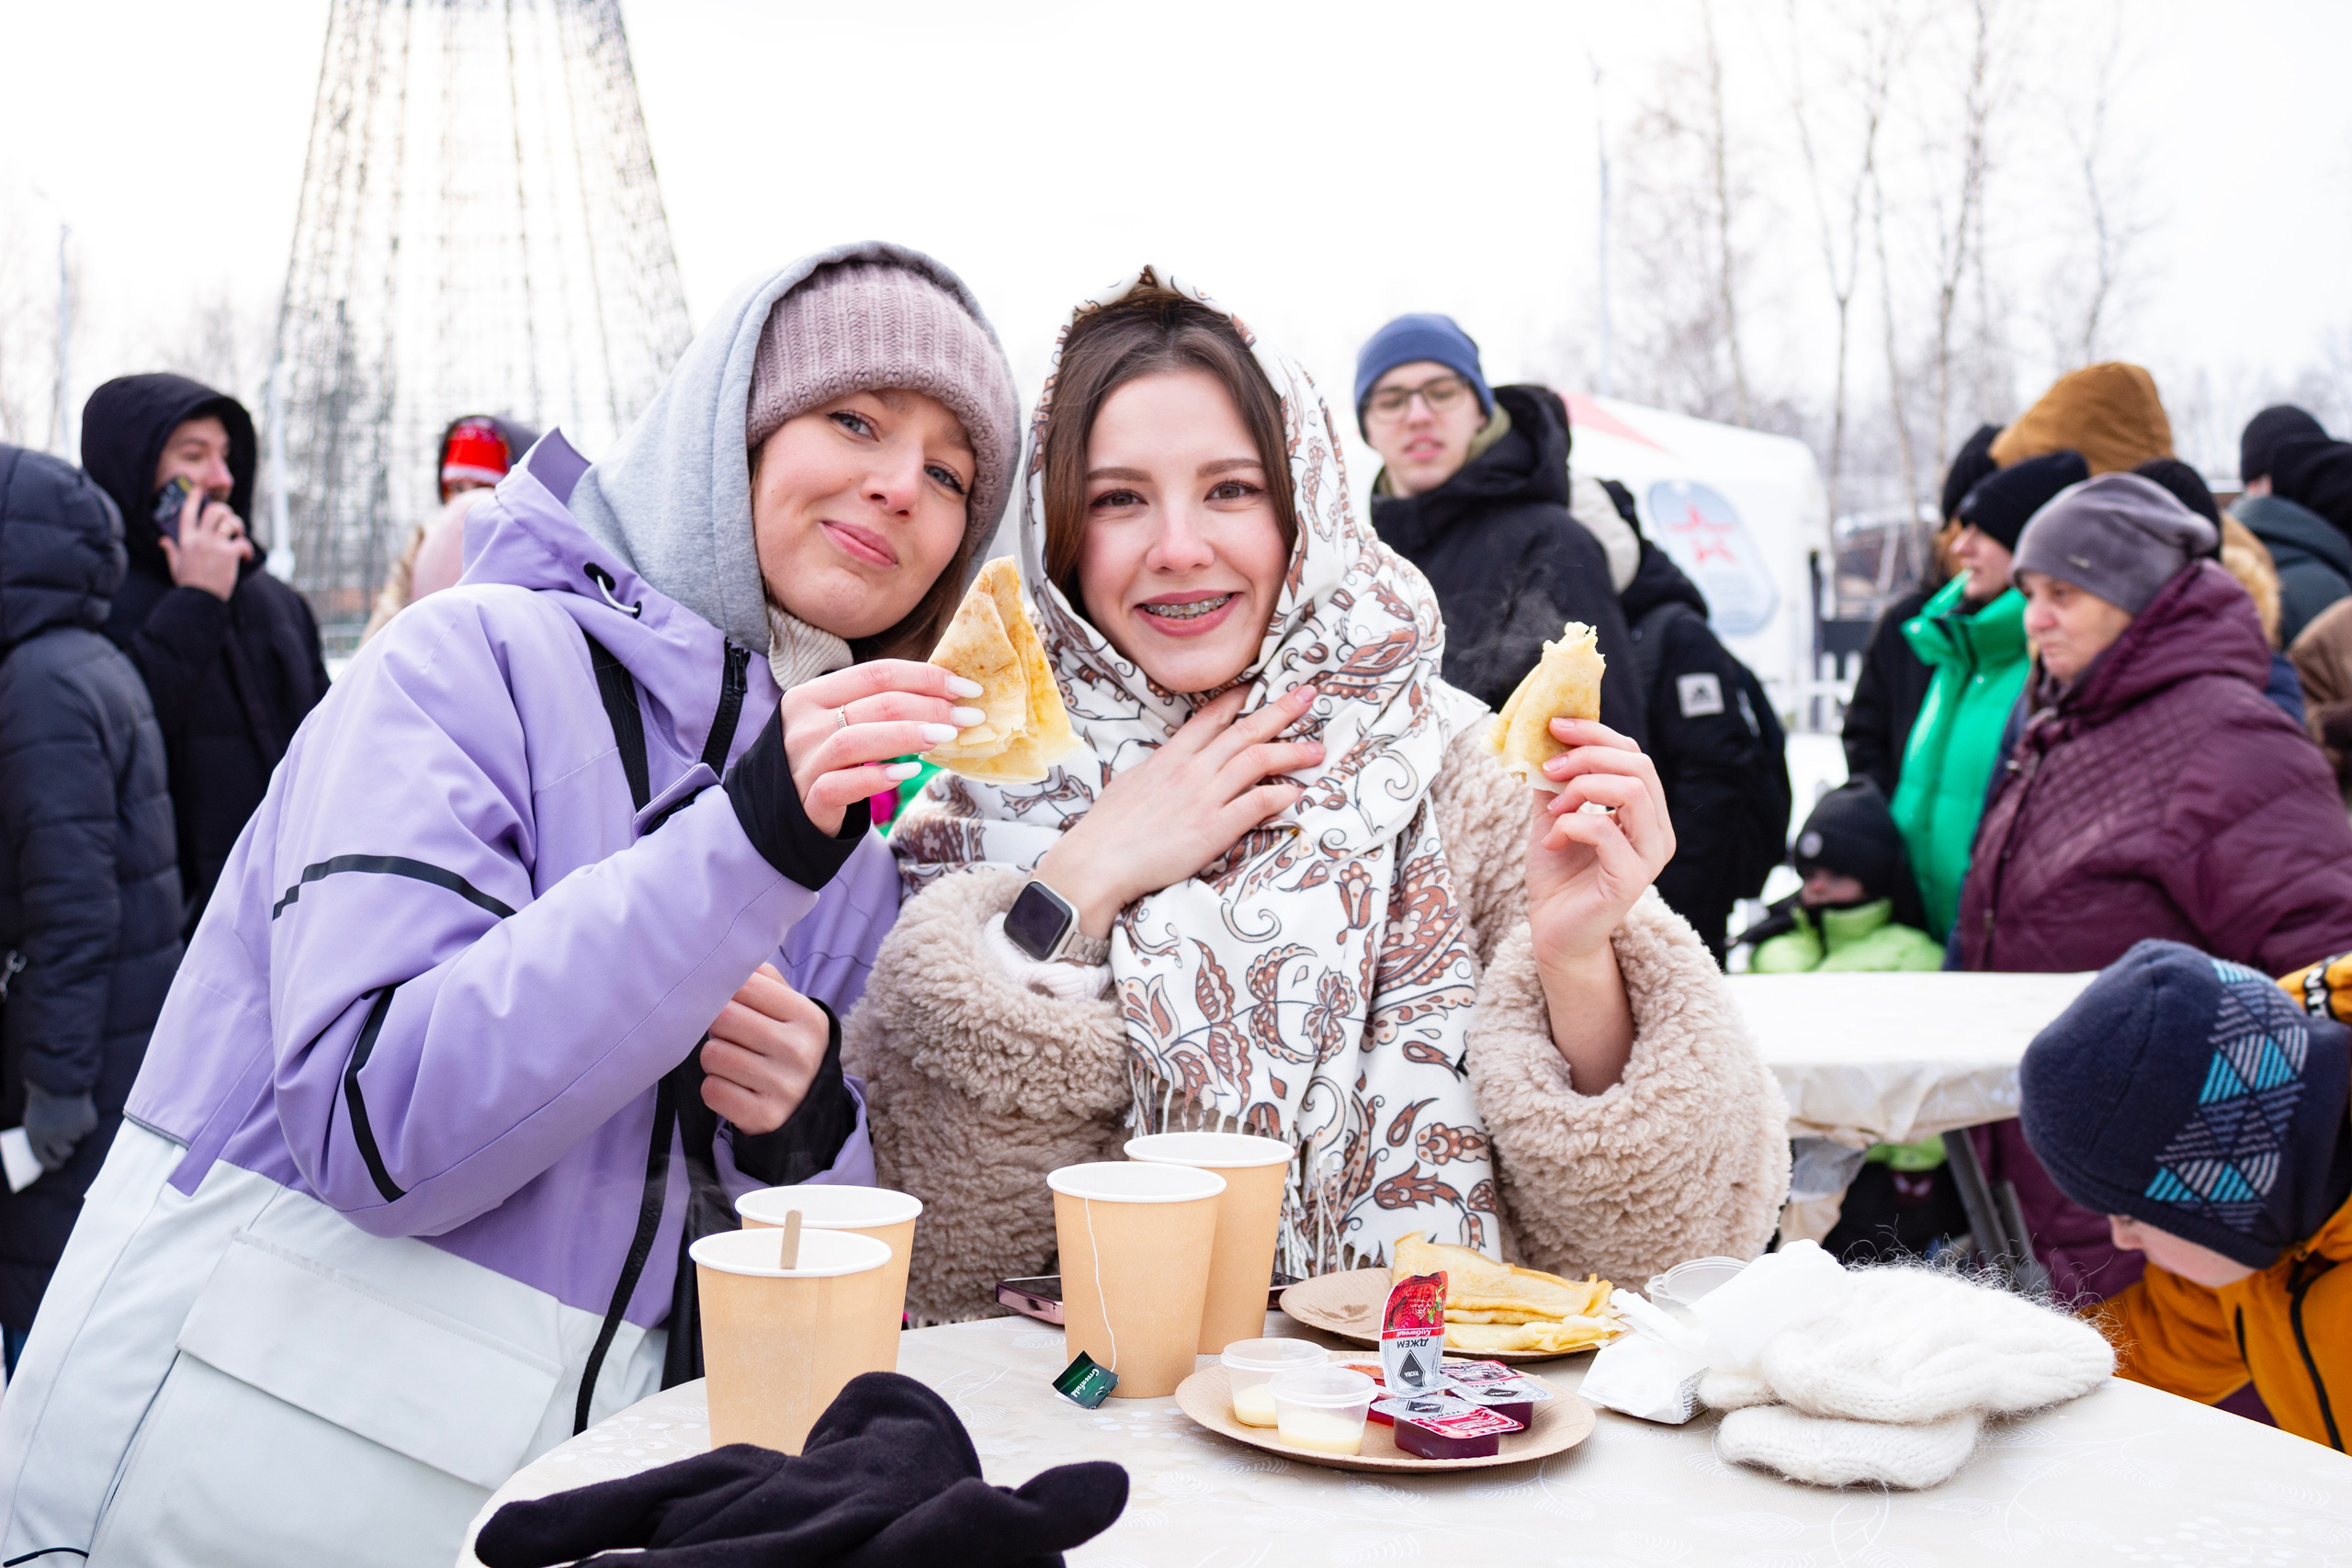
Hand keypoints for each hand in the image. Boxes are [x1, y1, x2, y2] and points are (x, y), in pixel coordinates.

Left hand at [22, 1082, 97, 1170]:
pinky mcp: (87, 1123)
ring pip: (77, 1138)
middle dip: (67, 1146)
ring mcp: (71, 1130)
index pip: (46, 1161)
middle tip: (67, 1136)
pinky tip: (79, 1109)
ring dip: (75, 1129)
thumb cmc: (42, 1099)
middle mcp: (53, 1137)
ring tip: (70, 1113)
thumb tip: (47, 1153)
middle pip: (65, 1152)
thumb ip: (38, 1137)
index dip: (54, 1164)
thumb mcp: (31, 1120)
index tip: (59, 1163)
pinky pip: (89, 1128)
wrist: (57, 1078)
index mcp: (35, 1138)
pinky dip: (86, 1120)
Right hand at [159, 490, 252, 600]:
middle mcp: (200, 539)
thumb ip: (171, 550)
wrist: (199, 600)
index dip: (194, 498)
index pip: (189, 513)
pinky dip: (247, 548)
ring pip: (231, 522)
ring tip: (239, 536)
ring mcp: (214, 545)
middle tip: (230, 521)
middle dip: (226, 511)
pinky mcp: (229, 554)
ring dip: (239, 526)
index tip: (199, 488)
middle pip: (215, 511)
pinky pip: (243, 542)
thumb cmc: (189, 583)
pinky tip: (245, 557)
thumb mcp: (175, 565)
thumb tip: (163, 541)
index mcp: (186, 540)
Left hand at [700, 964, 827, 1134]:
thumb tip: (729, 956)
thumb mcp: (792, 1012)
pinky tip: (734, 1087)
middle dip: (718, 1026)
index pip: (746, 985)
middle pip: (724, 1018)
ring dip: (714, 1059)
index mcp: (808, 1016)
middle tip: (730, 1036)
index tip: (731, 1004)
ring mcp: (783, 1086)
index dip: (728, 993)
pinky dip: (715, 1089)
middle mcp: (799, 1050)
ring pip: (713, 1055)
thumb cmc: (788, 1047)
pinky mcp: (764, 1116)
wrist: (808, 1108)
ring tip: (734, 1063)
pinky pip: (712, 1091)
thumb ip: (765, 981)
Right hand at [780, 660, 987, 833]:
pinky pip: (841, 784)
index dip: (926, 677)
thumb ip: (878, 708)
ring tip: (946, 738)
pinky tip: (908, 771)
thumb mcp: (841, 724)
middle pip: (875, 704)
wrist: (781, 811)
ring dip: (908, 735)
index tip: (966, 688)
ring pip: (856, 739)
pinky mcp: (808, 800)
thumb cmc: (825, 760)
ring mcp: (802, 762)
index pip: (877, 673)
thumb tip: (947, 695)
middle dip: (931, 707)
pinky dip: (877, 777)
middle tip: (969, 717)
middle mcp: (803, 724)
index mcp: (812, 695)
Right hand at [1034, 682, 1321, 936]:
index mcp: (1169, 757)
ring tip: (1316, 750)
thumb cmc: (1108, 829)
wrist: (1099, 862)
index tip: (1261, 686)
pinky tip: (1296, 793)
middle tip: (1307, 696)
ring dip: (1291, 753)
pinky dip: (1280, 796)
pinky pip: (1256, 804)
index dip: (1239, 699)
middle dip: (1280, 711)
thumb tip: (1169, 763)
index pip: (1210, 718)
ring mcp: (1204, 797)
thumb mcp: (1131, 784)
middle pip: (1244, 731)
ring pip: (1257, 761)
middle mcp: (1191, 770)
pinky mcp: (1213, 828)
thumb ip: (1158, 769)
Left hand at [1523, 718, 1675, 1092]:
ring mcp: (1650, 857)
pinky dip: (1571, 825)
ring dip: (1583, 788)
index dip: (1596, 734)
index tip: (1555, 725)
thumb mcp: (1553, 816)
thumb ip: (1556, 781)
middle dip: (1588, 757)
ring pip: (1632, 791)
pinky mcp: (1631, 880)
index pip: (1634, 755)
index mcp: (1646, 813)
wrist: (1553, 932)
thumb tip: (1543, 737)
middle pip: (1638, 765)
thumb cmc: (1559, 875)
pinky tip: (1552, 842)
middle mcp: (1658, 832)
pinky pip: (1605, 831)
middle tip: (1550, 768)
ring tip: (1552, 809)